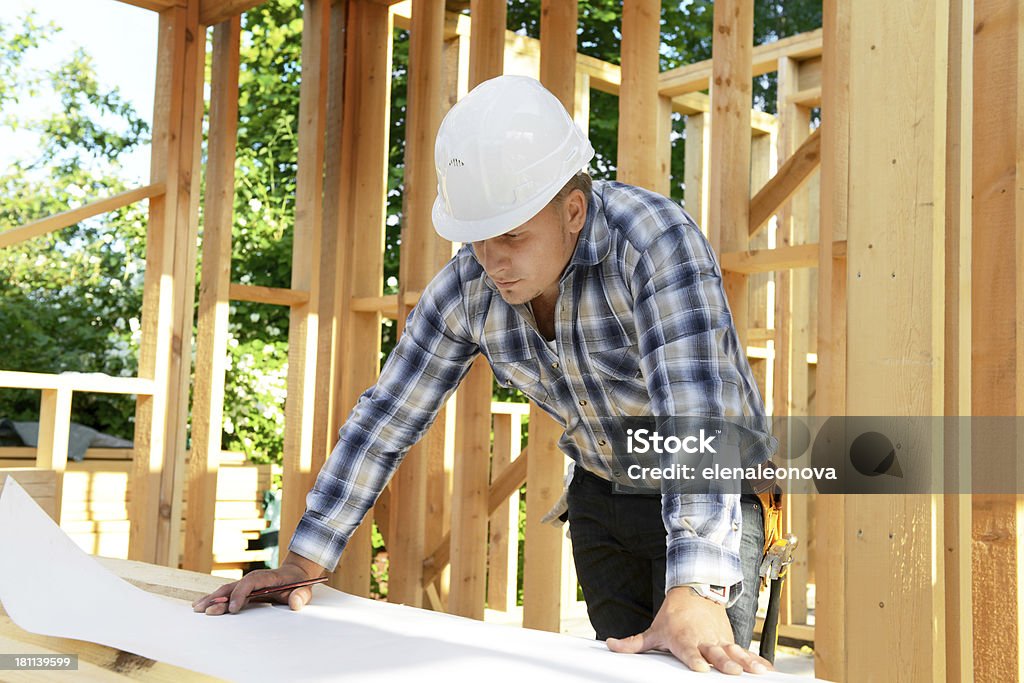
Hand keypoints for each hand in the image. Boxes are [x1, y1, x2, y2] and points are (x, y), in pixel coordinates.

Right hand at [191, 552, 326, 615]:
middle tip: (206, 610)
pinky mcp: (244, 591)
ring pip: (227, 590)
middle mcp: (253, 579)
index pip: (250, 583)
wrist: (296, 574)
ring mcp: (247, 584)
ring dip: (212, 599)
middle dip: (219, 598)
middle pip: (233, 587)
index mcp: (267, 577)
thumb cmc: (299, 583)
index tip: (234, 608)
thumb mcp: (304, 589)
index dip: (240, 594)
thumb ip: (301, 596)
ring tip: (197, 608)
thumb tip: (295, 603)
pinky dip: (215, 600)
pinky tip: (203, 605)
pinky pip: (228, 595)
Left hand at [605, 586, 772, 674]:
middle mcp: (704, 640)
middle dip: (724, 662)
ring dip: (745, 662)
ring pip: (734, 651)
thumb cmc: (673, 616)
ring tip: (756, 672)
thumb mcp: (654, 629)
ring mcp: (719, 640)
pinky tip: (766, 669)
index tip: (700, 669)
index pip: (689, 651)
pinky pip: (745, 650)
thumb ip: (634, 643)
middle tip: (733, 671)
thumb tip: (610, 645)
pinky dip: (756, 659)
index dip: (694, 659)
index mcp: (684, 639)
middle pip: (715, 653)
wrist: (695, 591)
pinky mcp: (730, 640)